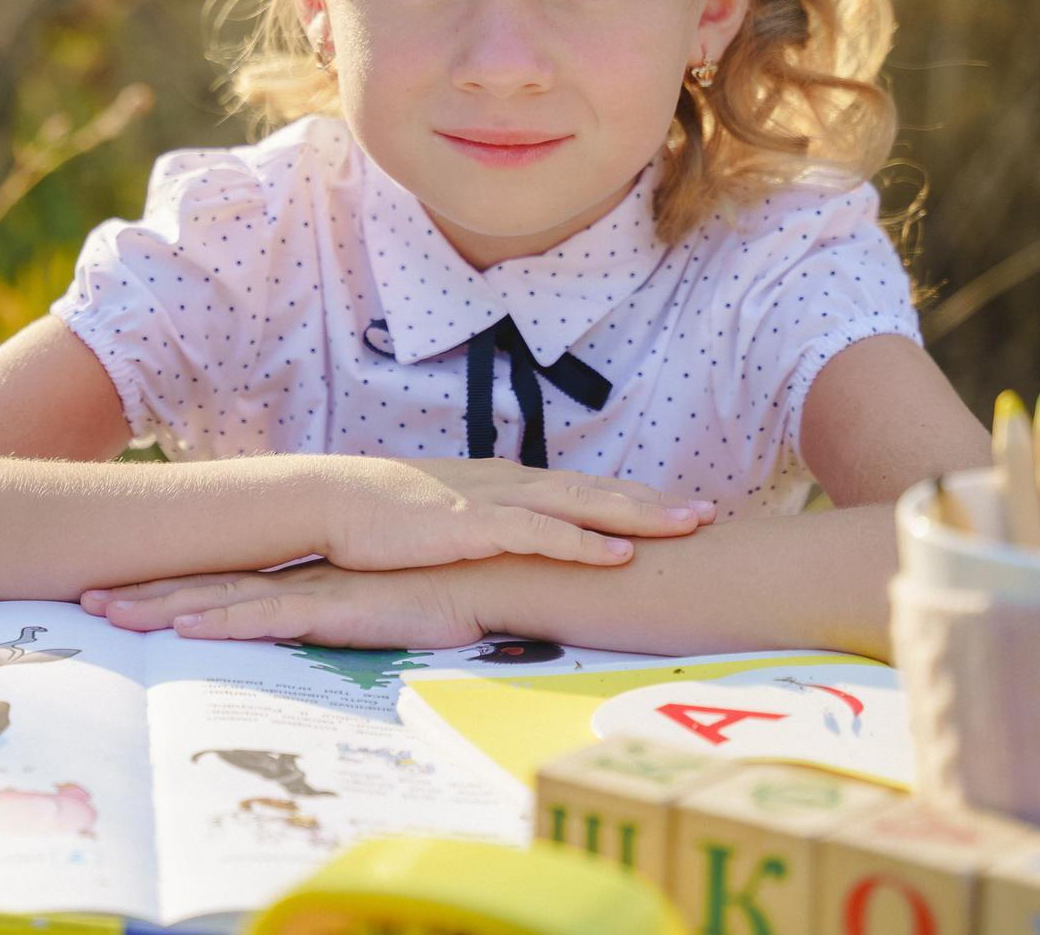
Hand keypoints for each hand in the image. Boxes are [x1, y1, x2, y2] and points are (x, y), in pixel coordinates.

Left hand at [83, 561, 484, 648]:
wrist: (495, 571)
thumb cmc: (447, 591)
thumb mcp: (383, 612)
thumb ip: (349, 618)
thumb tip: (326, 632)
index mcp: (305, 577)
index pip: (225, 582)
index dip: (170, 587)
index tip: (120, 592)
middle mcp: (297, 577)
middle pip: (204, 586)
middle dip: (142, 593)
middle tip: (82, 599)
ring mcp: (313, 589)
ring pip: (219, 600)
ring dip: (158, 607)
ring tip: (105, 612)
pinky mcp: (336, 607)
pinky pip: (266, 617)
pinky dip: (221, 622)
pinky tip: (181, 625)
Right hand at [316, 456, 711, 570]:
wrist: (332, 500)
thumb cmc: (381, 519)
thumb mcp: (443, 522)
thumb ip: (479, 531)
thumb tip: (503, 554)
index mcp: (502, 484)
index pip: (579, 489)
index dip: (630, 497)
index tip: (675, 507)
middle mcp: (508, 484)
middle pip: (595, 490)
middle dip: (654, 501)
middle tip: (708, 511)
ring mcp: (492, 501)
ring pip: (580, 505)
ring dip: (637, 514)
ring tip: (686, 525)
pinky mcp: (472, 525)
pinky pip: (539, 534)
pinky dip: (583, 542)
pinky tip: (619, 554)